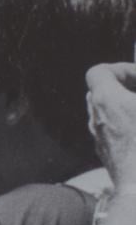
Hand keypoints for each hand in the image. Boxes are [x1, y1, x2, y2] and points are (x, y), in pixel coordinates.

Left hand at [86, 63, 135, 190]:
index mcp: (108, 100)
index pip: (99, 72)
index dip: (121, 69)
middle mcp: (98, 118)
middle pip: (101, 92)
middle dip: (125, 88)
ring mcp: (101, 138)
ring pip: (107, 114)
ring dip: (125, 108)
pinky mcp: (109, 156)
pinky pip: (112, 133)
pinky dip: (126, 126)